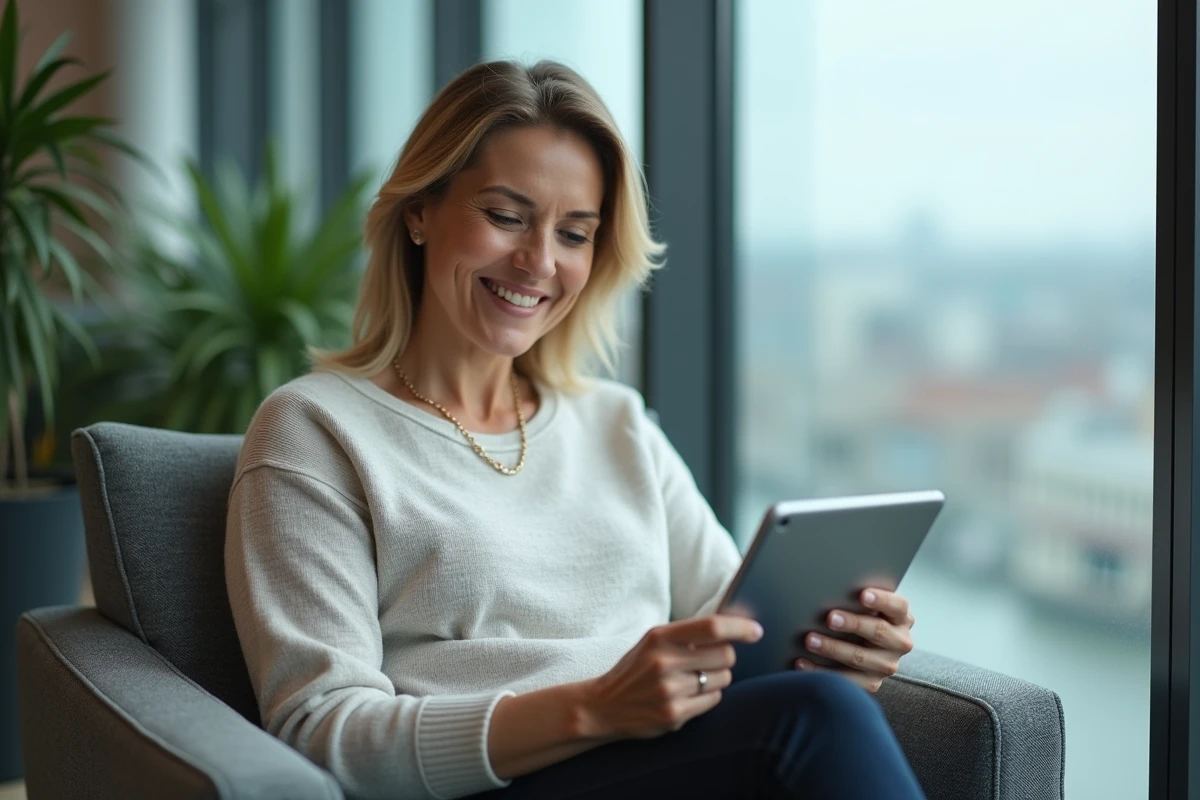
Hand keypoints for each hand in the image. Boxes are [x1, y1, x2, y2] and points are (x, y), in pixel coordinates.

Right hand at [579, 615, 763, 739]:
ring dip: (716, 678)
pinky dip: (707, 696)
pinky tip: (688, 695)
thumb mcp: (653, 642)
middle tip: (712, 659)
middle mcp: (664, 663)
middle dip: (726, 657)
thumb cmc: (635, 669)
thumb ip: (687, 633)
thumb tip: (733, 626)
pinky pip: (713, 700)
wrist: (602, 706)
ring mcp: (669, 691)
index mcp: (659, 638)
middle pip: (726, 655)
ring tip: (693, 679)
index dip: (739, 627)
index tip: (756, 630)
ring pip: (723, 679)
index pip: (711, 627)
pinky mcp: (674, 715)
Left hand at [794, 588, 914, 693]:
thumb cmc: (860, 617)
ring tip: (810, 640)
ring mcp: (887, 665)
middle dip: (853, 624)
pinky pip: (846, 680)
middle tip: (829, 617)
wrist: (866, 650)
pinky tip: (802, 662)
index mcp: (901, 618)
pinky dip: (821, 671)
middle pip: (878, 632)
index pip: (897, 606)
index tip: (862, 594)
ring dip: (833, 648)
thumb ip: (857, 599)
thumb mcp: (866, 607)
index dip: (881, 599)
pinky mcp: (871, 683)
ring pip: (860, 658)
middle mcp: (900, 642)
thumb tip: (830, 586)